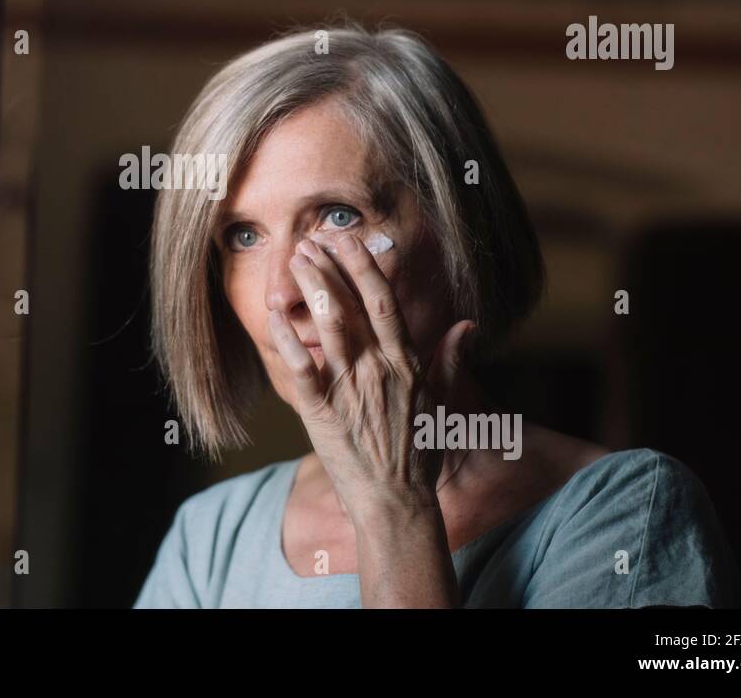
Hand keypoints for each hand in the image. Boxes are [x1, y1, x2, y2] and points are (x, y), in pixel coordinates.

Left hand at [267, 233, 475, 522]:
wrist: (397, 502)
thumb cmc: (419, 453)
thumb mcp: (442, 403)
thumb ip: (450, 360)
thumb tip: (468, 325)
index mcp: (406, 363)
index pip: (385, 302)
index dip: (365, 266)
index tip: (349, 239)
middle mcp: (378, 369)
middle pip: (353, 305)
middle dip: (331, 267)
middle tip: (312, 239)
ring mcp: (349, 389)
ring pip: (329, 326)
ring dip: (311, 289)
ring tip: (296, 259)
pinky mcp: (322, 412)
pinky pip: (301, 368)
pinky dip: (287, 338)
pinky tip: (273, 314)